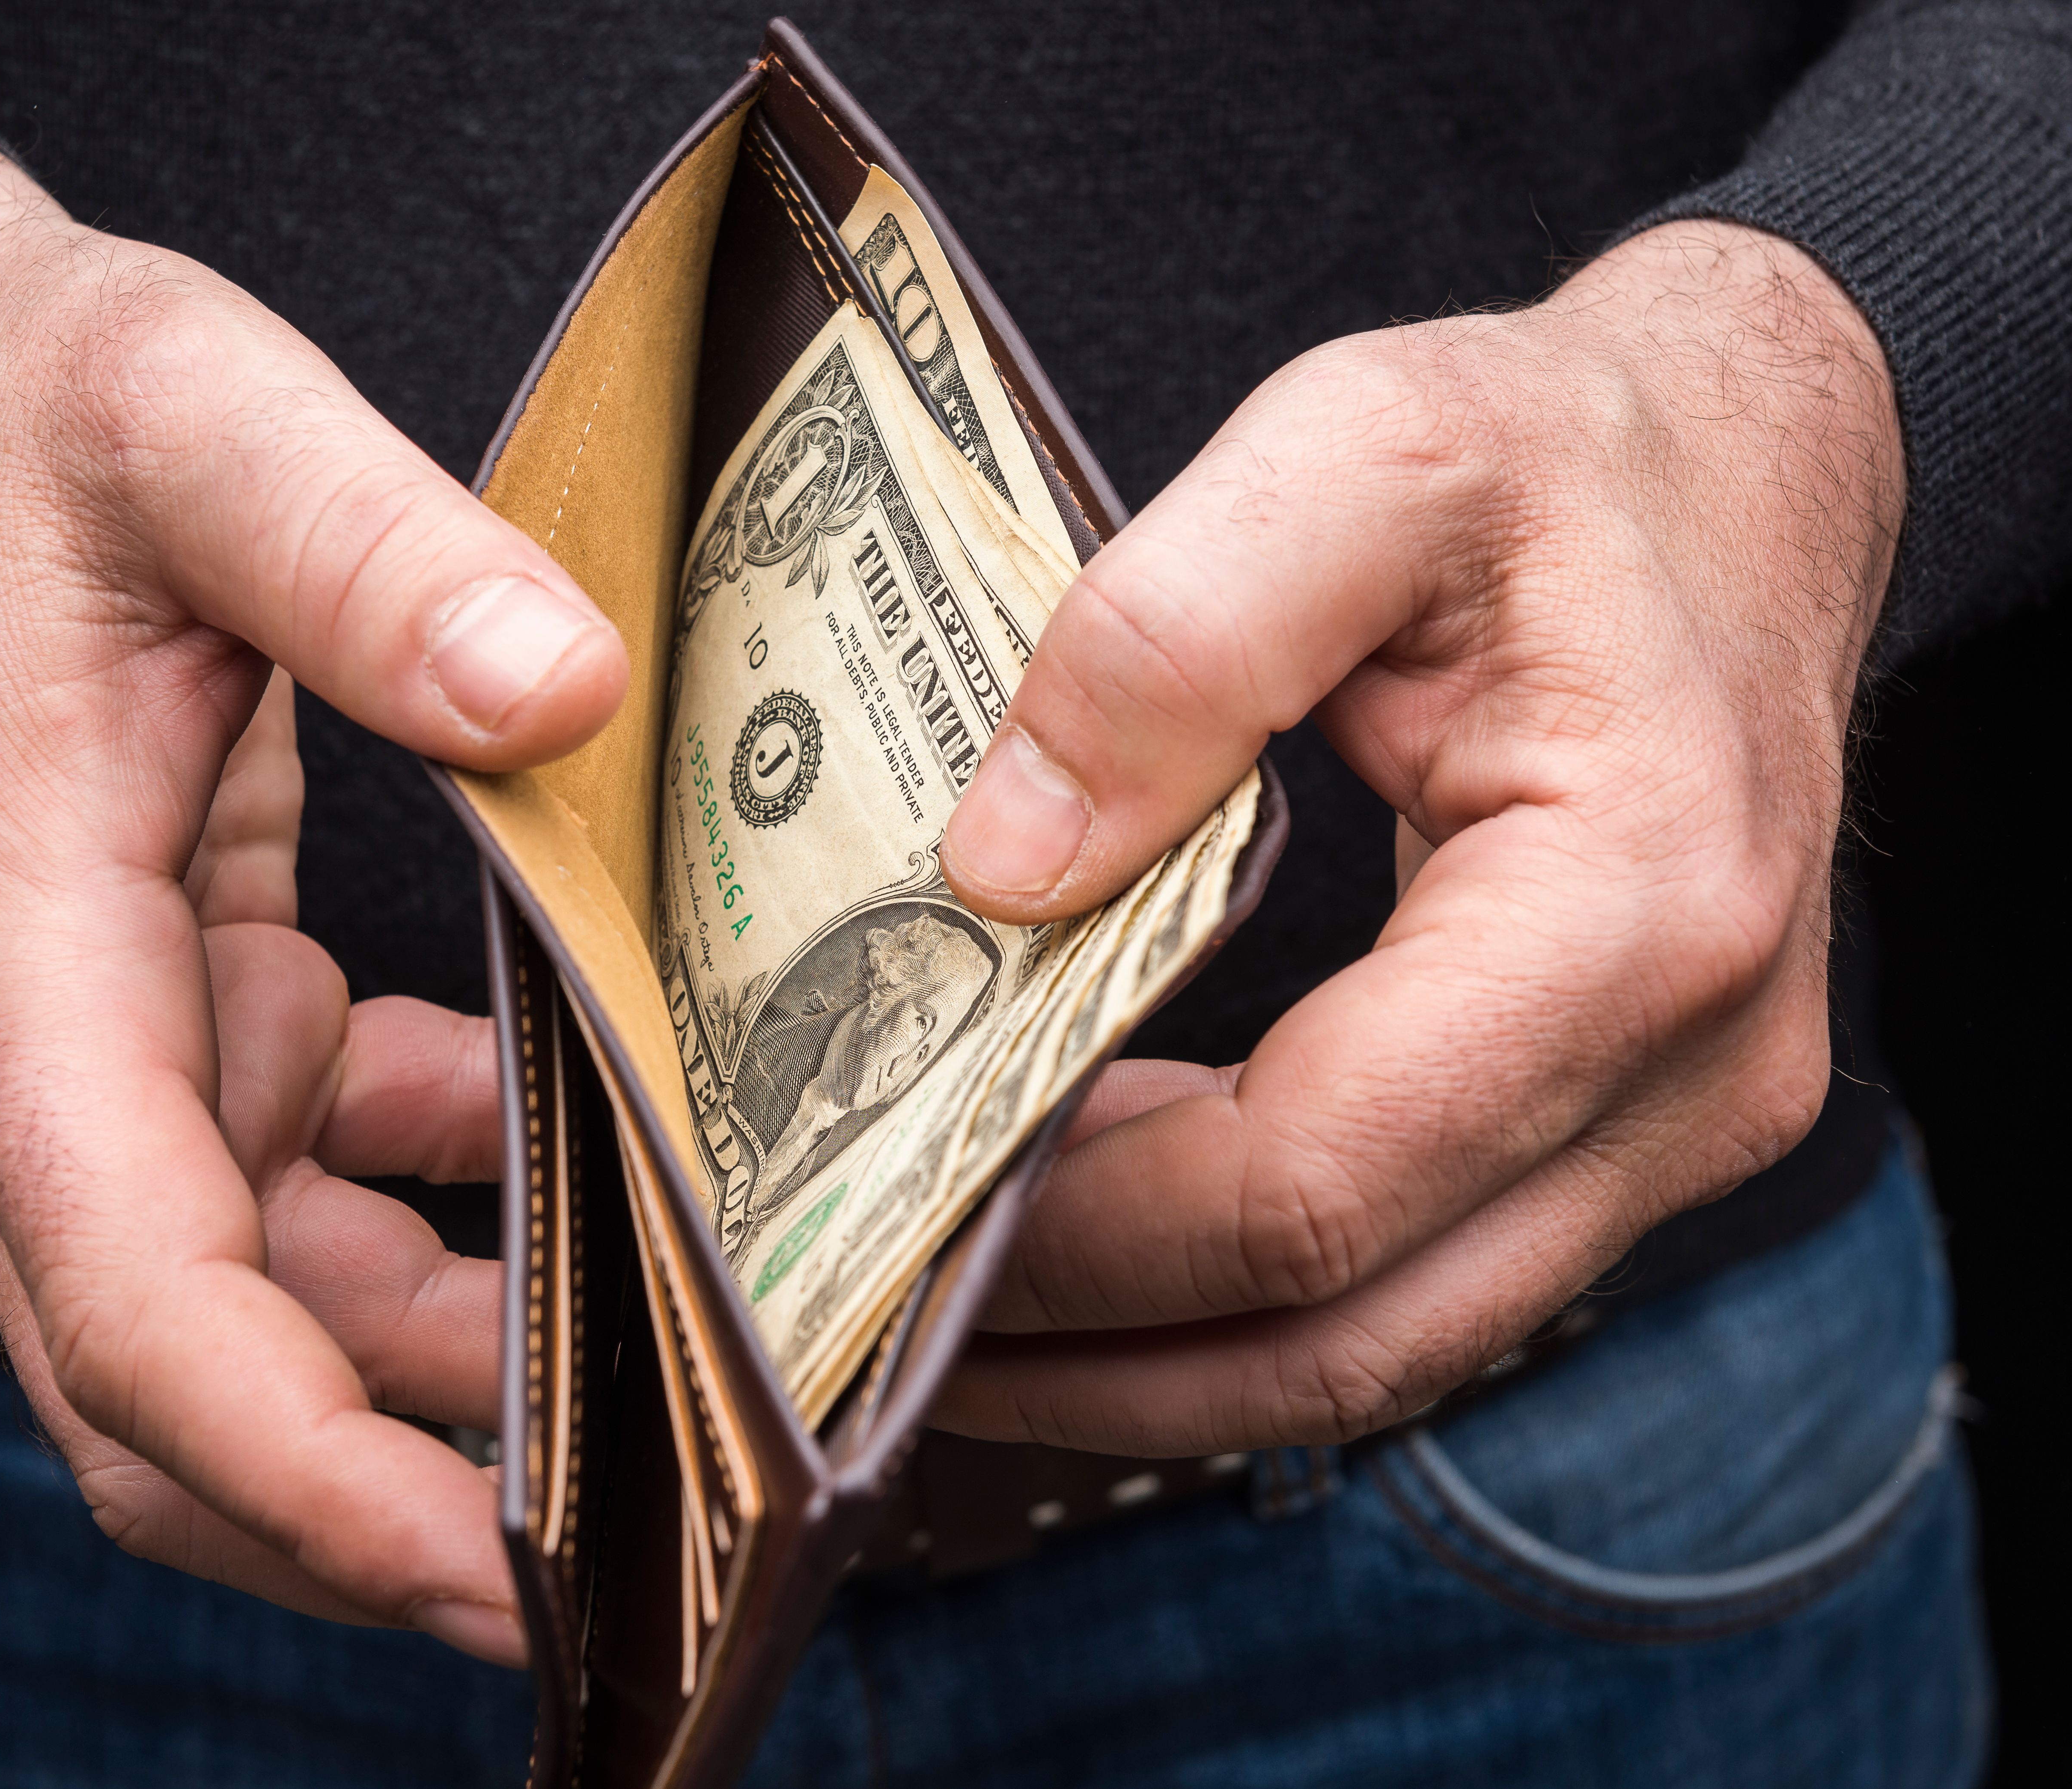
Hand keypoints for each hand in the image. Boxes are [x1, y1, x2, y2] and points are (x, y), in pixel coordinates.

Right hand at [0, 126, 626, 1659]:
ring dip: (432, 1381)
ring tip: (651, 1403)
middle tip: (614, 1568)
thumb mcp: (192, 416)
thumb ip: (359, 548)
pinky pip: (305, 1185)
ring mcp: (108, 1050)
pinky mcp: (182, 1011)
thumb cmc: (31, 407)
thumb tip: (562, 691)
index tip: (473, 1573)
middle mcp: (40, 1053)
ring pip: (254, 1313)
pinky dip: (436, 1218)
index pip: (126, 1299)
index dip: (292, 1465)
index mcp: (13, 958)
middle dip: (366, 1505)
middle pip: (175, 1381)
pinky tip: (583, 1178)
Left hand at [933, 222, 1901, 1452]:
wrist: (1745, 472)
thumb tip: (1002, 868)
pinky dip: (1242, 1291)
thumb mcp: (1361, 447)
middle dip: (1099, 1353)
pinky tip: (1099, 1228)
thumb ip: (1172, 632)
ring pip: (1386, 1343)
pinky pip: (1418, 1273)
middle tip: (883, 1319)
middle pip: (1350, 1326)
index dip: (1094, 1230)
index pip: (1315, 1180)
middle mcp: (1691, 1069)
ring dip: (1159, 1357)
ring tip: (959, 1310)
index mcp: (1634, 910)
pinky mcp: (1632, 1131)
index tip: (912, 1207)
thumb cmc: (1562, 452)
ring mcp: (1679, 1126)